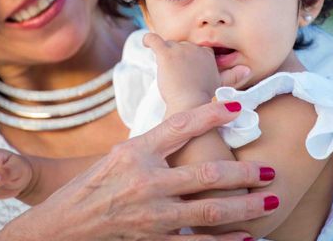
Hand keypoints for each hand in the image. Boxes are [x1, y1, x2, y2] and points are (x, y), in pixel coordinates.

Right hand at [0, 102, 278, 239]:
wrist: (62, 225)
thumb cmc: (92, 185)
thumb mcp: (120, 154)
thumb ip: (155, 144)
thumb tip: (189, 127)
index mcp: (137, 153)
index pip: (179, 127)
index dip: (209, 114)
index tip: (235, 104)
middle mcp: (147, 182)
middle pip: (205, 174)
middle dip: (243, 173)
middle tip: (269, 171)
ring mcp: (152, 215)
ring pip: (208, 211)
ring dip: (244, 207)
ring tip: (270, 201)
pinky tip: (245, 238)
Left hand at [144, 33, 250, 110]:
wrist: (192, 108)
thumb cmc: (206, 100)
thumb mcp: (222, 85)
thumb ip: (234, 76)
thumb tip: (247, 69)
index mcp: (208, 54)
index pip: (197, 49)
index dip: (191, 58)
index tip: (188, 69)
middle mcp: (195, 48)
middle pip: (182, 46)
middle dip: (179, 57)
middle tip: (177, 74)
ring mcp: (180, 50)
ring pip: (169, 45)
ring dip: (166, 54)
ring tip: (164, 67)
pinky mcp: (166, 54)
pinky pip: (154, 40)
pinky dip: (148, 40)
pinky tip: (146, 42)